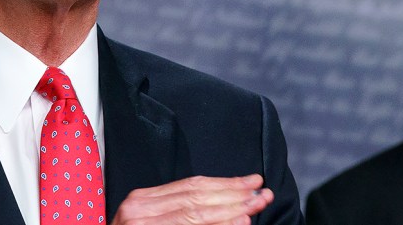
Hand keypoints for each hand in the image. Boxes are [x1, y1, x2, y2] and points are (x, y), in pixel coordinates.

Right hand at [111, 174, 272, 224]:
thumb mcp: (155, 223)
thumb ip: (181, 214)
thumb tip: (227, 210)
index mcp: (142, 200)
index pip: (191, 186)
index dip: (224, 183)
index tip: (251, 182)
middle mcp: (138, 208)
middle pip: (196, 196)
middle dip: (234, 194)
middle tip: (264, 192)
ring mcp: (140, 223)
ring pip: (194, 212)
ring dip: (232, 208)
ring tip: (258, 204)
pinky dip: (217, 224)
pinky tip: (239, 222)